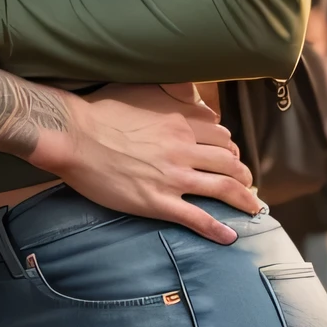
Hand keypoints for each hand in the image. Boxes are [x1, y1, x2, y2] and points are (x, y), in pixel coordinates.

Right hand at [35, 82, 259, 245]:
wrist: (74, 135)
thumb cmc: (100, 111)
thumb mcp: (139, 89)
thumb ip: (165, 92)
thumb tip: (183, 89)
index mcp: (179, 122)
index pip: (220, 135)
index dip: (228, 146)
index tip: (229, 154)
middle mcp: (183, 148)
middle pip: (228, 161)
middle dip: (242, 173)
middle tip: (245, 182)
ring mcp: (172, 176)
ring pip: (222, 188)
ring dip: (243, 198)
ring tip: (252, 208)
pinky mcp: (158, 201)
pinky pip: (196, 217)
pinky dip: (216, 229)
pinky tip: (229, 237)